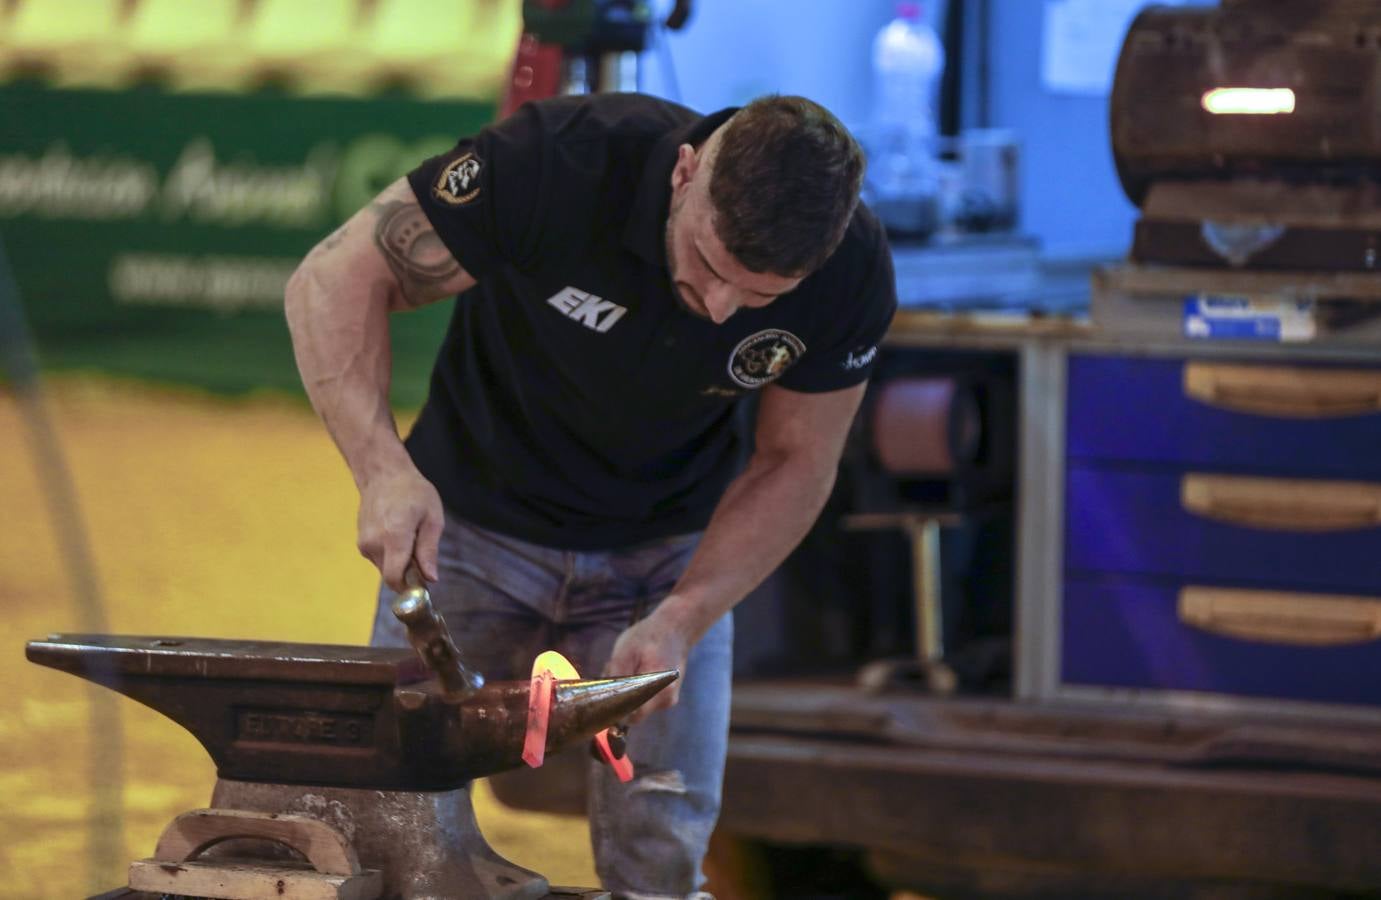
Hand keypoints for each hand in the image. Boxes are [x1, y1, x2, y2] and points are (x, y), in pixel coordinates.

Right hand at [356, 465, 444, 591]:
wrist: (383, 474)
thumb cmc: (413, 492)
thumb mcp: (432, 518)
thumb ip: (429, 550)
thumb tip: (431, 579)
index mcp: (394, 537)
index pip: (394, 578)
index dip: (409, 587)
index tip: (424, 583)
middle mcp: (374, 543)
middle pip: (391, 575)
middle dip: (408, 573)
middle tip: (421, 552)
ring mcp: (364, 543)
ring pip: (385, 568)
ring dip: (399, 562)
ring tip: (409, 537)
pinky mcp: (360, 542)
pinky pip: (378, 559)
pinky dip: (390, 554)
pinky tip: (397, 534)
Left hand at [603, 608, 691, 722]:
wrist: (675, 628)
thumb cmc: (649, 636)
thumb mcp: (625, 652)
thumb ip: (616, 677)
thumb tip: (606, 699)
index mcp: (659, 690)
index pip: (633, 716)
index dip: (616, 710)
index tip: (604, 696)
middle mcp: (666, 700)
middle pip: (634, 712)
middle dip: (619, 697)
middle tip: (613, 672)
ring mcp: (668, 700)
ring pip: (639, 706)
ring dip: (627, 692)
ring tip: (626, 667)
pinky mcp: (666, 696)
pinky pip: (645, 700)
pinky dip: (636, 689)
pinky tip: (635, 670)